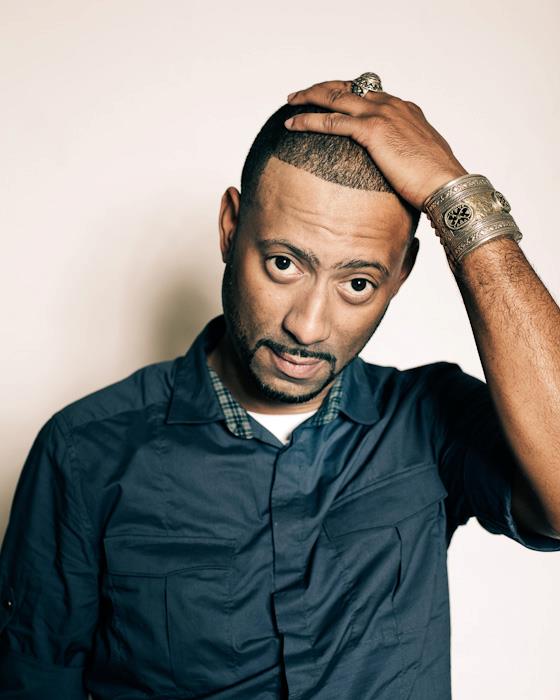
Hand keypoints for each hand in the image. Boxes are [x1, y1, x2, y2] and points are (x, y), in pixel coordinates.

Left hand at [285, 79, 467, 209]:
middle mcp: (391, 105)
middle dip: (322, 88)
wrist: (447, 184)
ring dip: (309, 98)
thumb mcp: (420, 159)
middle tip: (303, 94)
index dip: (344, 93)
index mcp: (403, 109)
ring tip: (291, 102)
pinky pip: (331, 121)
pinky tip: (292, 123)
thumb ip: (404, 153)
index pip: (367, 92)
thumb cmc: (437, 180)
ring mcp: (381, 115)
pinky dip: (308, 120)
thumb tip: (397, 168)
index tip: (329, 97)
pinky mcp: (372, 131)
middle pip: (348, 87)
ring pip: (335, 97)